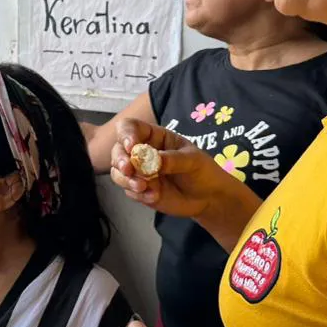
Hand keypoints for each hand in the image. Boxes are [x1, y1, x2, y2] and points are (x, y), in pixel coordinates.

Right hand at [109, 118, 228, 218]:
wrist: (209, 198)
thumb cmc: (202, 171)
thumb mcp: (193, 160)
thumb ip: (173, 159)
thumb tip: (152, 160)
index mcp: (154, 137)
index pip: (130, 127)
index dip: (126, 134)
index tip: (131, 146)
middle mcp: (141, 152)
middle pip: (118, 150)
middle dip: (120, 159)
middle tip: (129, 170)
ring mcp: (138, 172)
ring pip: (118, 171)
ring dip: (126, 180)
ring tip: (143, 188)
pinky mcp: (139, 190)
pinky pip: (128, 190)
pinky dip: (137, 194)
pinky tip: (154, 197)